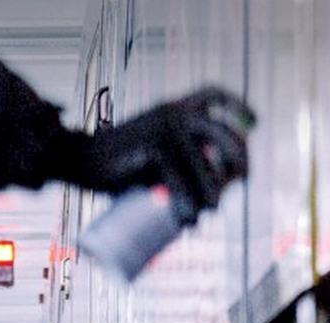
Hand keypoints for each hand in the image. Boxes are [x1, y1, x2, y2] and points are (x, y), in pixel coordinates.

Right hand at [79, 88, 253, 223]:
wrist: (75, 158)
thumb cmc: (113, 164)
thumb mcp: (148, 155)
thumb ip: (171, 165)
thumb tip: (201, 199)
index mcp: (174, 107)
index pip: (215, 97)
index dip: (239, 107)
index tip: (254, 125)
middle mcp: (175, 112)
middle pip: (224, 136)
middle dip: (236, 166)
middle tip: (227, 194)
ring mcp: (166, 127)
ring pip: (205, 165)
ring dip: (211, 196)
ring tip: (201, 217)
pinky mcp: (155, 146)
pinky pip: (181, 178)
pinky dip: (187, 202)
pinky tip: (188, 218)